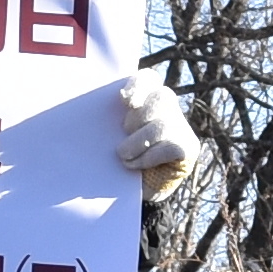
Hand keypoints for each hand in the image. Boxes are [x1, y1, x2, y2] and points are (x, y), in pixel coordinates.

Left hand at [112, 65, 208, 183]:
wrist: (125, 192)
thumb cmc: (112, 157)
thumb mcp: (106, 134)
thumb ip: (106, 119)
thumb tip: (85, 111)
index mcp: (145, 98)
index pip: (148, 79)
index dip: (138, 85)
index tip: (125, 100)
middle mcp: (167, 108)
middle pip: (161, 97)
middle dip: (139, 116)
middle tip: (123, 132)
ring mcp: (180, 127)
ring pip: (163, 125)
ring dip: (139, 141)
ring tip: (123, 155)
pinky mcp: (188, 147)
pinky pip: (170, 147)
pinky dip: (149, 157)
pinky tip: (135, 165)